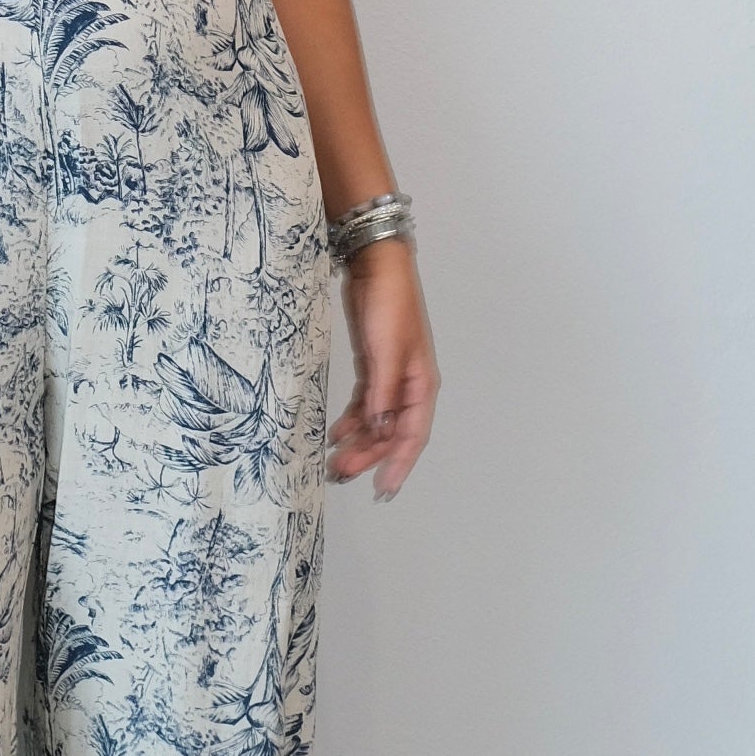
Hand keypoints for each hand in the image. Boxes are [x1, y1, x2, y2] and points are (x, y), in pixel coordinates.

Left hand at [327, 236, 438, 500]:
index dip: (398, 464)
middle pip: (392, 433)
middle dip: (368, 456)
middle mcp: (409, 387)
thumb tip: (378, 430)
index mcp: (421, 385)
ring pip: (376, 422)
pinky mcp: (373, 368)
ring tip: (333, 460)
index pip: (413, 435)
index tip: (382, 489)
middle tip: (340, 473)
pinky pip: (365, 405)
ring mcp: (390, 378)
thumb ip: (381, 392)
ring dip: (358, 442)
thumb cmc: (389, 304)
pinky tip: (335, 434)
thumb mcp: (385, 350)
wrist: (377, 266)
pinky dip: (351, 421)